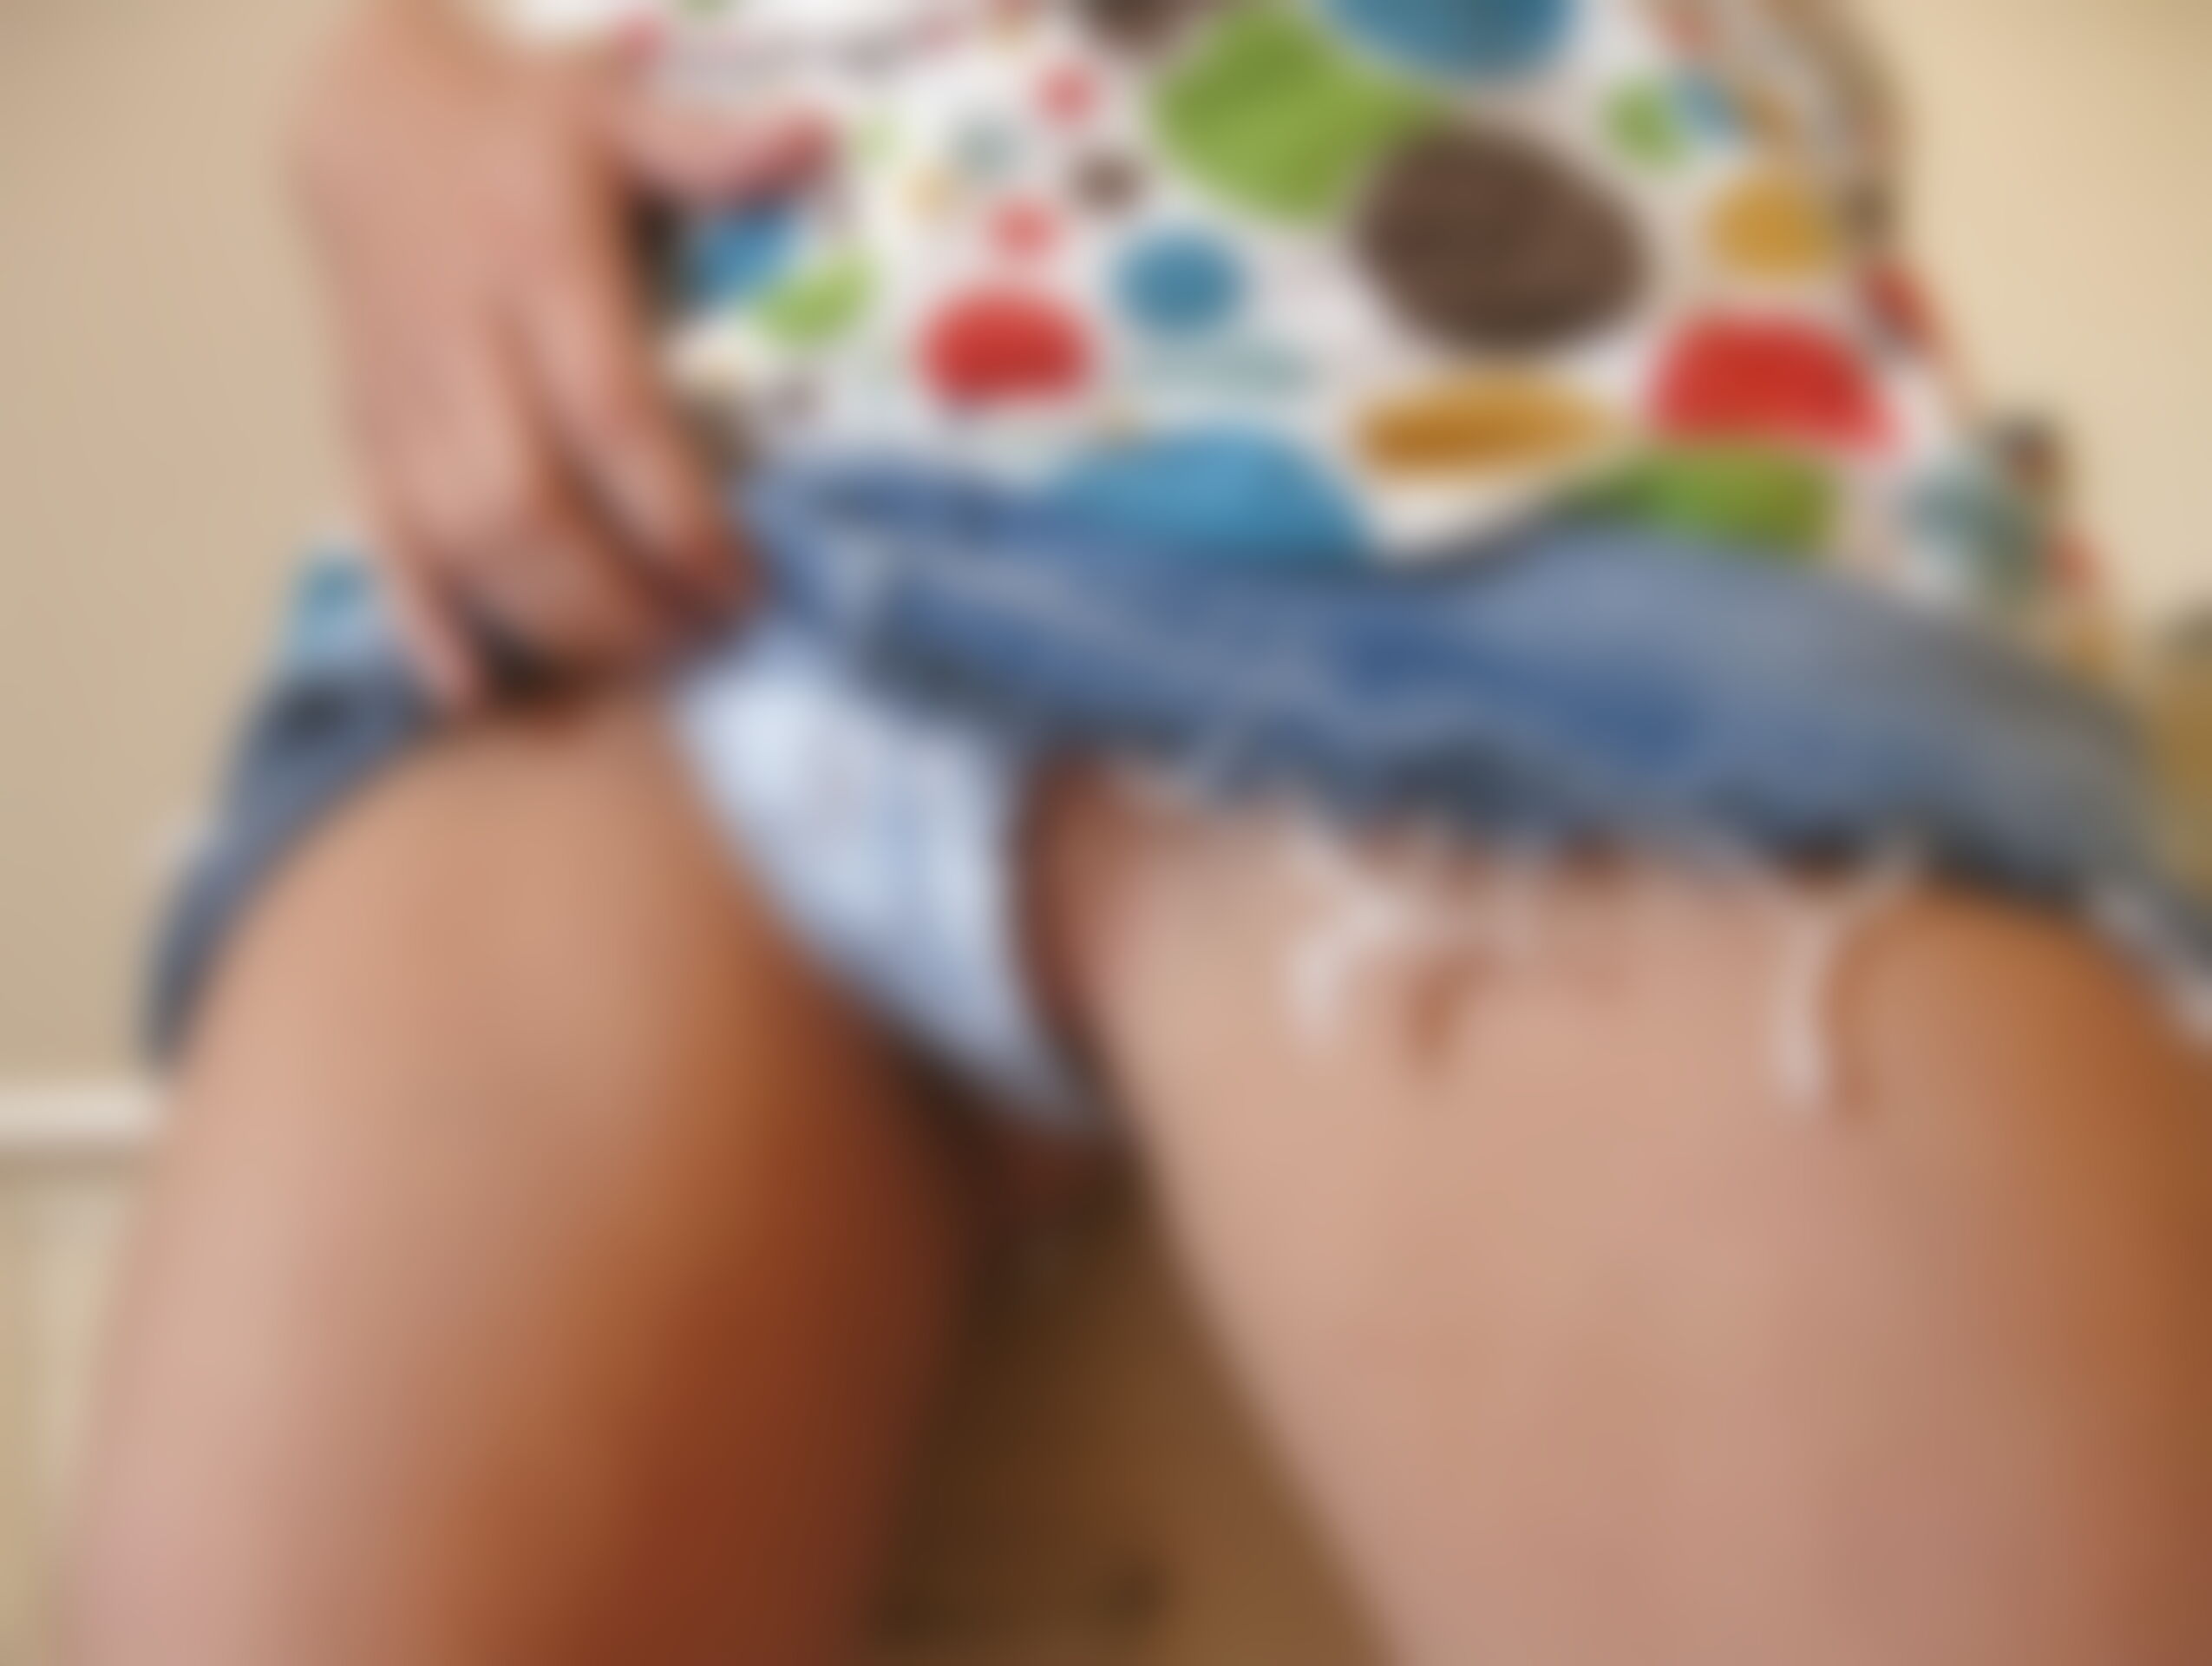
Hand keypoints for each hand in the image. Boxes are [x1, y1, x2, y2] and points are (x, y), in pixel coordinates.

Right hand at [290, 2, 826, 705]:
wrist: (367, 121)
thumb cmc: (522, 136)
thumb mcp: (618, 117)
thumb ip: (707, 147)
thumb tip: (812, 140)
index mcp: (536, 267)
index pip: (609, 415)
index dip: (677, 518)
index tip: (747, 585)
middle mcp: (461, 344)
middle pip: (525, 504)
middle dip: (617, 598)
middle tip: (703, 643)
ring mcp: (401, 399)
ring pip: (455, 540)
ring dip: (546, 624)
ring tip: (639, 665)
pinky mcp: (361, 436)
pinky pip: (379, 543)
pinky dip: (420, 627)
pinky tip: (476, 695)